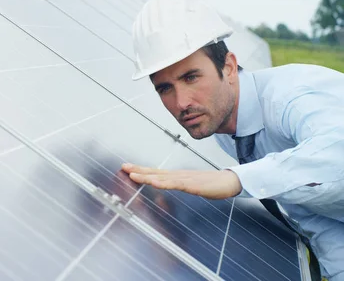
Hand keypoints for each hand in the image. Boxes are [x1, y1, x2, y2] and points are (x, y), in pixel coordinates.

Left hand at [121, 163, 242, 199]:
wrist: (230, 181)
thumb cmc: (211, 183)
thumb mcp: (190, 185)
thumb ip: (178, 185)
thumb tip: (166, 185)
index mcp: (176, 175)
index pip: (155, 172)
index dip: (141, 170)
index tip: (127, 167)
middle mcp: (178, 175)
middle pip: (155, 172)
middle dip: (138, 170)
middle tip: (123, 167)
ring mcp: (185, 179)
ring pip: (162, 177)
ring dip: (147, 176)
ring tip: (133, 175)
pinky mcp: (193, 185)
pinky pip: (176, 184)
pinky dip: (165, 183)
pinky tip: (156, 183)